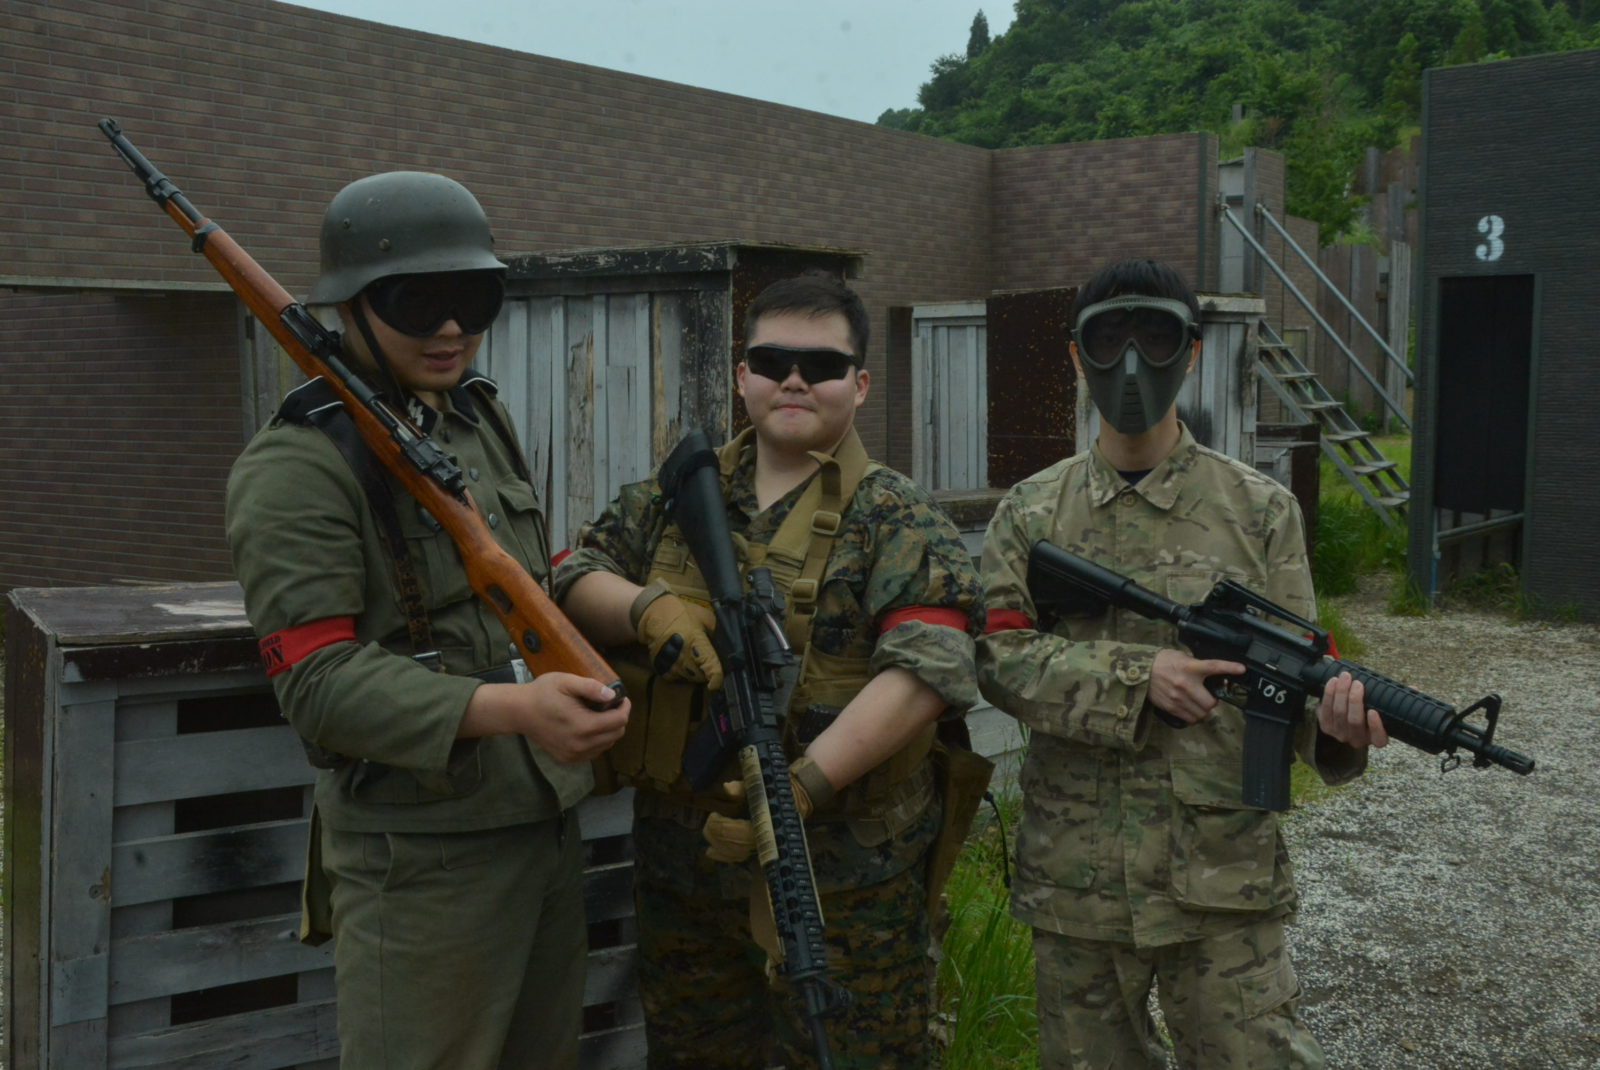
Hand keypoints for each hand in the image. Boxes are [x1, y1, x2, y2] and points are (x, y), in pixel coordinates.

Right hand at [515, 673, 629, 763]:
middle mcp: (580, 745)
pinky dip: (597, 741)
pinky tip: (588, 728)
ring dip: (609, 731)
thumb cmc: (542, 693)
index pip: (619, 721)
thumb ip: (591, 687)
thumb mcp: (566, 681)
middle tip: (611, 705)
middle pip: (616, 734)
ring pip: (606, 745)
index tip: (622, 699)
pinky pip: (593, 752)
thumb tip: (612, 695)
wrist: (519, 712)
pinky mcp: (567, 759)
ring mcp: (574, 755)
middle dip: (618, 719)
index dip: (625, 708)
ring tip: (599, 715)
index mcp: (583, 726)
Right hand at [632, 581, 722, 688]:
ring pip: (688, 678)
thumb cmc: (680, 613)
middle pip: (700, 676)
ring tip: (693, 659)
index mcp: (696, 641)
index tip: (717, 682)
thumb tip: (727, 645)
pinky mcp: (661, 666)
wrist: (653, 612)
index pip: (710, 666)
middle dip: (705, 673)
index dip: (716, 677)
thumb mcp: (704, 617)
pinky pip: (676, 678)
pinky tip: (682, 661)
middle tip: (705, 661)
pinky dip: (681, 673)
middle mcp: (684, 655)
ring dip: (694, 673)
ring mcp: (671, 662)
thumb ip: (716, 631)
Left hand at [702, 757, 825, 863]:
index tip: (714, 814)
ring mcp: (764, 843)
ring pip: (738, 854)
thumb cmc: (778, 786)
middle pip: (736, 845)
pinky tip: (712, 852)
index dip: (722, 826)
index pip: (740, 832)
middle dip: (718, 836)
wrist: (799, 795)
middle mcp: (766, 836)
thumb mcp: (764, 780)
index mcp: (766, 820)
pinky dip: (726, 856)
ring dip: (720, 848)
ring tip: (708, 839)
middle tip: (708, 823)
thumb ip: (745, 786)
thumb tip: (726, 789)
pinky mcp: (760, 845)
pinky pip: (742, 856)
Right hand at [1149, 649, 1244, 723]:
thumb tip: (1213, 674)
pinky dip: (1193, 715)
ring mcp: (1177, 697)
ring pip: (1201, 713)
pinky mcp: (1171, 707)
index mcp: (1190, 667)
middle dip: (1212, 701)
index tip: (1241, 669)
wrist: (1140, 670)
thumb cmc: (1163, 662)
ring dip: (1203, 709)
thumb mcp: (1182, 657)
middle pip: (1210, 703)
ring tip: (1197, 702)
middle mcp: (1185, 683)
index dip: (1229, 668)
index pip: (1214, 667)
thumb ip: (1197, 665)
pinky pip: (1190, 718)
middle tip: (1208, 697)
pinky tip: (1189, 707)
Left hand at [1317, 671, 1389, 748]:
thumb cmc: (1368, 711)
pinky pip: (1325, 709)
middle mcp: (1357, 739)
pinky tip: (1332, 682)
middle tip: (1357, 683)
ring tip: (1345, 677)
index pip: (1379, 739)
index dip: (1376, 727)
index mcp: (1375, 738)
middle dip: (1354, 700)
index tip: (1373, 711)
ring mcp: (1339, 734)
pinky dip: (1329, 693)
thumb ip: (1396, 700)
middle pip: (1354, 721)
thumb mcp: (1383, 709)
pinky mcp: (1325, 726)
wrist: (1341, 719)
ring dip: (1340, 692)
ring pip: (1339, 713)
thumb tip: (1415, 688)